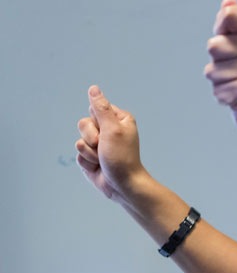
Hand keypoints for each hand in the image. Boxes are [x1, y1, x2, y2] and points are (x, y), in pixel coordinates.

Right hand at [75, 85, 148, 202]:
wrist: (121, 184)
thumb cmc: (121, 156)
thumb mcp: (112, 129)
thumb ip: (101, 108)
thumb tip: (93, 88)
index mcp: (118, 119)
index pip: (95, 109)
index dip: (97, 121)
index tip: (108, 130)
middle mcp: (109, 130)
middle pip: (83, 123)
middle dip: (91, 137)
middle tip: (103, 146)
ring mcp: (99, 144)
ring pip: (79, 140)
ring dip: (89, 152)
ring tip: (102, 159)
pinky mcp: (91, 157)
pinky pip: (78, 154)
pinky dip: (86, 162)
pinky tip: (97, 166)